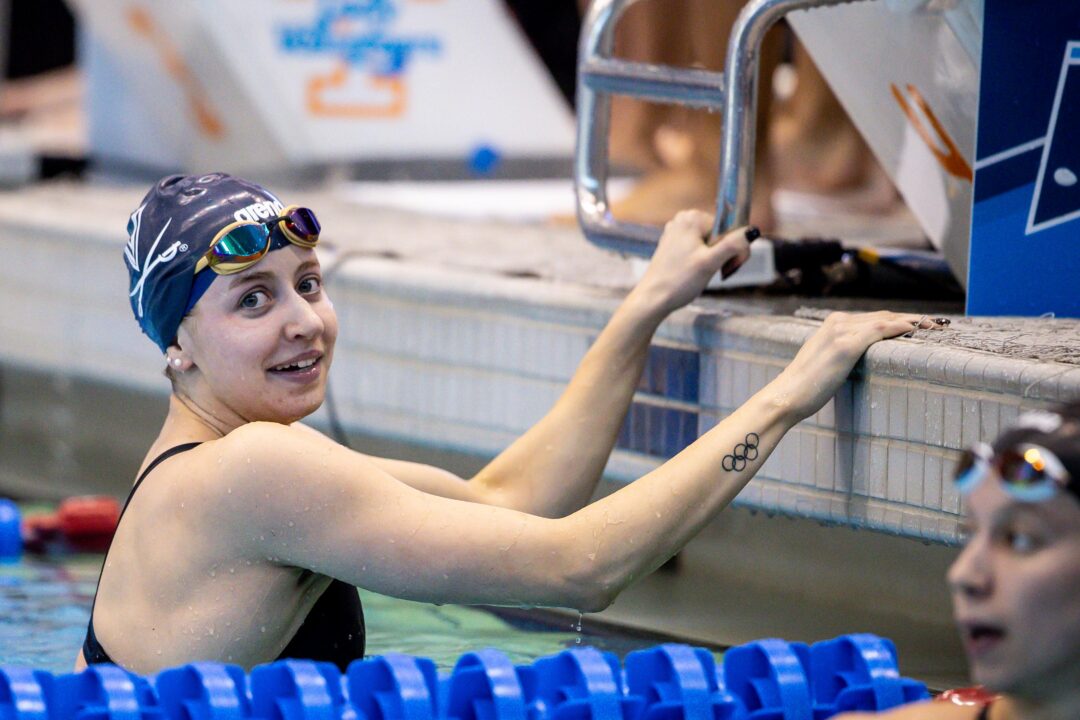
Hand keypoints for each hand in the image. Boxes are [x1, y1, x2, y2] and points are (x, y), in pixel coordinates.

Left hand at [633, 210, 751, 314]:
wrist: (653, 299)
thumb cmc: (679, 281)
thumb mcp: (711, 263)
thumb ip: (733, 245)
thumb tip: (752, 231)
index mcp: (693, 217)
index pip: (729, 227)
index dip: (735, 248)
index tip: (731, 266)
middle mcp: (683, 219)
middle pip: (720, 234)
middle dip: (724, 254)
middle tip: (718, 272)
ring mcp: (676, 232)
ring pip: (710, 243)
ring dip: (715, 259)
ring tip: (703, 273)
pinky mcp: (673, 245)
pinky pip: (698, 248)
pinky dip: (702, 260)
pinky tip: (694, 272)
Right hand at [774, 311, 942, 420]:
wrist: (786, 396)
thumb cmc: (804, 387)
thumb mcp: (825, 363)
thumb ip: (842, 354)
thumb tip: (862, 362)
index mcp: (831, 324)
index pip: (873, 317)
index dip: (899, 319)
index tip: (921, 326)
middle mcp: (837, 322)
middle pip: (883, 315)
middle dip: (912, 318)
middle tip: (937, 325)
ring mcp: (841, 332)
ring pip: (886, 319)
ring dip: (913, 321)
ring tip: (936, 327)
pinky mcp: (846, 346)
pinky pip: (881, 330)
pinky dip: (901, 327)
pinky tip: (917, 329)